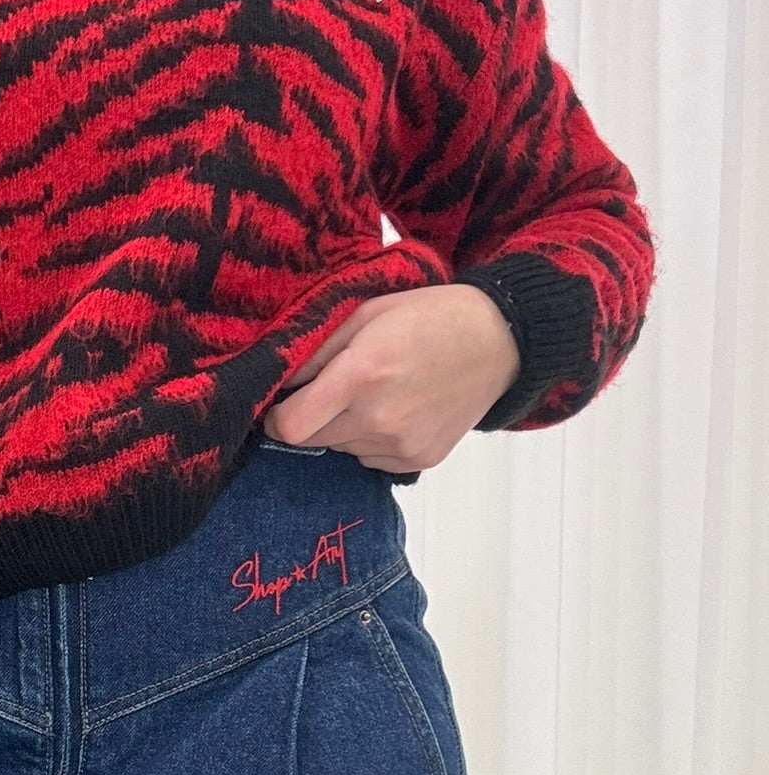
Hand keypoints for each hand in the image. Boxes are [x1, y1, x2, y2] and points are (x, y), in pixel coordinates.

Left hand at [261, 283, 521, 471]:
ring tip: (374, 393)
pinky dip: (371, 439)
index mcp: (361, 375)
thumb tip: (276, 381)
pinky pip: (370, 459)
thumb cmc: (428, 317)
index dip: (277, 417)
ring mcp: (401, 445)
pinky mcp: (419, 461)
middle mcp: (379, 418)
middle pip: (312, 440)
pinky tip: (396, 409)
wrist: (499, 341)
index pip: (290, 426)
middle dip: (310, 418)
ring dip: (343, 427)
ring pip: (342, 449)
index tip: (283, 403)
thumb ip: (315, 350)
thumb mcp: (365, 313)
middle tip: (332, 390)